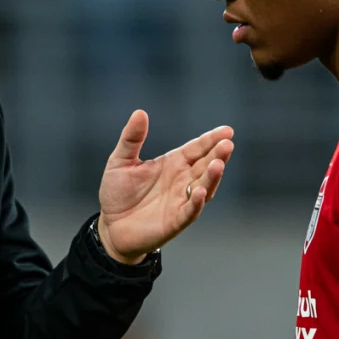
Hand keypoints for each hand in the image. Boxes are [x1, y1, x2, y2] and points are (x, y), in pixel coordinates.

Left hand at [97, 110, 234, 263]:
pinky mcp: (175, 221)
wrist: (110, 226)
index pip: (197, 148)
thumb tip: (140, 112)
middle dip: (218, 155)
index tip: (227, 130)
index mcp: (173, 163)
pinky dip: (196, 202)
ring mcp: (181, 200)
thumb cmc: (118, 193)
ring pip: (204, 187)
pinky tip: (199, 191)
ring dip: (212, 177)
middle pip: (205, 165)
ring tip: (218, 164)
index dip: (211, 139)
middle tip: (227, 144)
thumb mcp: (120, 161)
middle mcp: (182, 180)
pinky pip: (190, 211)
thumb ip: (131, 139)